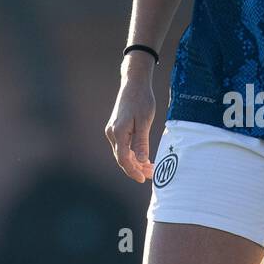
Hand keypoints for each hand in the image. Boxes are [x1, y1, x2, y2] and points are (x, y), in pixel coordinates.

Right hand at [105, 63, 155, 182]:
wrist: (134, 84)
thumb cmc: (141, 100)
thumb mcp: (144, 121)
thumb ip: (141, 142)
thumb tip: (140, 161)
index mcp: (118, 132)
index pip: (123, 159)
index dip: (133, 171)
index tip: (143, 179)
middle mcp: (112, 133)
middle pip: (122, 158)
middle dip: (136, 169)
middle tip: (152, 175)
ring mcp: (112, 131)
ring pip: (123, 153)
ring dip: (136, 162)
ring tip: (150, 168)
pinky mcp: (116, 129)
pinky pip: (123, 146)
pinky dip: (133, 154)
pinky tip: (144, 158)